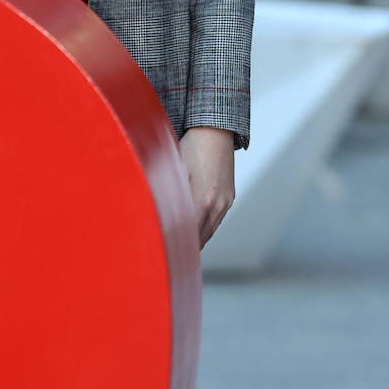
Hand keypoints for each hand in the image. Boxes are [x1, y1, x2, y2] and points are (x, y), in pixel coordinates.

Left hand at [178, 126, 234, 248]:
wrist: (216, 131)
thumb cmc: (191, 147)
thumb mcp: (175, 171)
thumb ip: (170, 196)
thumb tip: (158, 216)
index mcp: (201, 202)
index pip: (188, 236)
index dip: (177, 247)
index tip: (167, 255)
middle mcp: (216, 206)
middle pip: (200, 238)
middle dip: (186, 248)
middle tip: (170, 256)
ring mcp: (225, 202)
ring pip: (210, 231)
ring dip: (197, 239)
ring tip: (181, 247)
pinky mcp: (229, 197)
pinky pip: (216, 220)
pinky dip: (205, 227)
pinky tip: (195, 228)